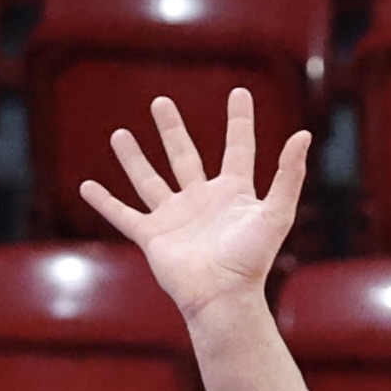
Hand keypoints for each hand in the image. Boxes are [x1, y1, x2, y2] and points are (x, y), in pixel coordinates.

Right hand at [78, 89, 309, 321]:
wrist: (223, 298)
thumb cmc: (252, 260)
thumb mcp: (276, 213)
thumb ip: (288, 175)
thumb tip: (303, 135)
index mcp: (233, 193)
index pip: (238, 148)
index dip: (239, 121)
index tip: (240, 92)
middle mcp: (202, 201)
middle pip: (184, 155)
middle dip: (171, 129)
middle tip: (160, 102)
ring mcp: (175, 218)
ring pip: (149, 179)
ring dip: (134, 158)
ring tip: (119, 133)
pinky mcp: (153, 236)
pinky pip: (124, 215)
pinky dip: (104, 202)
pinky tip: (87, 186)